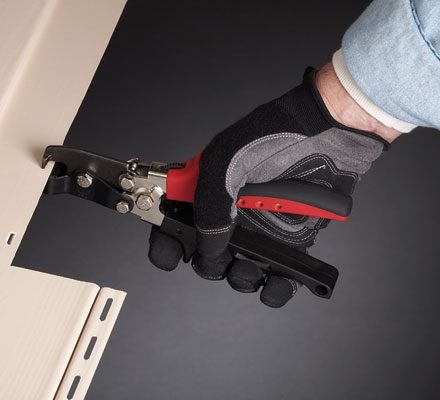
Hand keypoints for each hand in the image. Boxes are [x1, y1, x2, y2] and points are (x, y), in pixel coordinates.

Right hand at [149, 66, 387, 306]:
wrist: (333, 132)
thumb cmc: (282, 133)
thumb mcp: (229, 159)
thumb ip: (210, 203)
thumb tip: (207, 245)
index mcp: (208, 188)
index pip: (176, 220)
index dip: (167, 239)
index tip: (170, 254)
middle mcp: (232, 211)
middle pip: (207, 252)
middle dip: (209, 265)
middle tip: (217, 260)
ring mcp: (261, 227)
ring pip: (240, 269)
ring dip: (241, 280)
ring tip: (251, 271)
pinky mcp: (291, 239)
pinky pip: (279, 274)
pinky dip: (276, 289)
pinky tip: (275, 286)